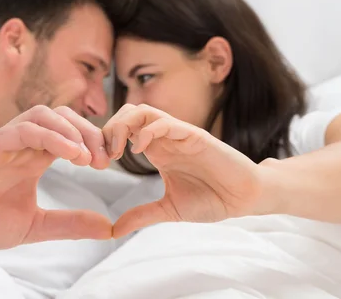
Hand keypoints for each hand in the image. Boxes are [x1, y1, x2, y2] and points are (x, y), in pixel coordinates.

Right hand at [0, 105, 111, 249]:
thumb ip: (69, 224)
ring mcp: (3, 140)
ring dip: (71, 130)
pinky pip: (22, 129)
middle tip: (104, 159)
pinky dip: (50, 136)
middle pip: (63, 118)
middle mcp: (21, 143)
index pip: (70, 134)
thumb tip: (107, 228)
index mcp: (33, 157)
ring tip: (87, 157)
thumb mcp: (34, 225)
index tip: (108, 162)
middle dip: (89, 132)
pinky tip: (70, 153)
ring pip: (44, 115)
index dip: (93, 142)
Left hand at [103, 104, 262, 237]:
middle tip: (104, 156)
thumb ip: (142, 215)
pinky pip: (168, 123)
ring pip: (144, 111)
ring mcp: (179, 134)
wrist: (243, 199)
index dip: (106, 140)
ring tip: (118, 151)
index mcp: (156, 149)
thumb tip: (113, 230)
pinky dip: (149, 131)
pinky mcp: (195, 136)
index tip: (97, 163)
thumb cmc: (211, 199)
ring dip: (124, 125)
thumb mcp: (168, 209)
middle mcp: (165, 138)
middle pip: (128, 113)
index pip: (123, 129)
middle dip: (110, 129)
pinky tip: (140, 150)